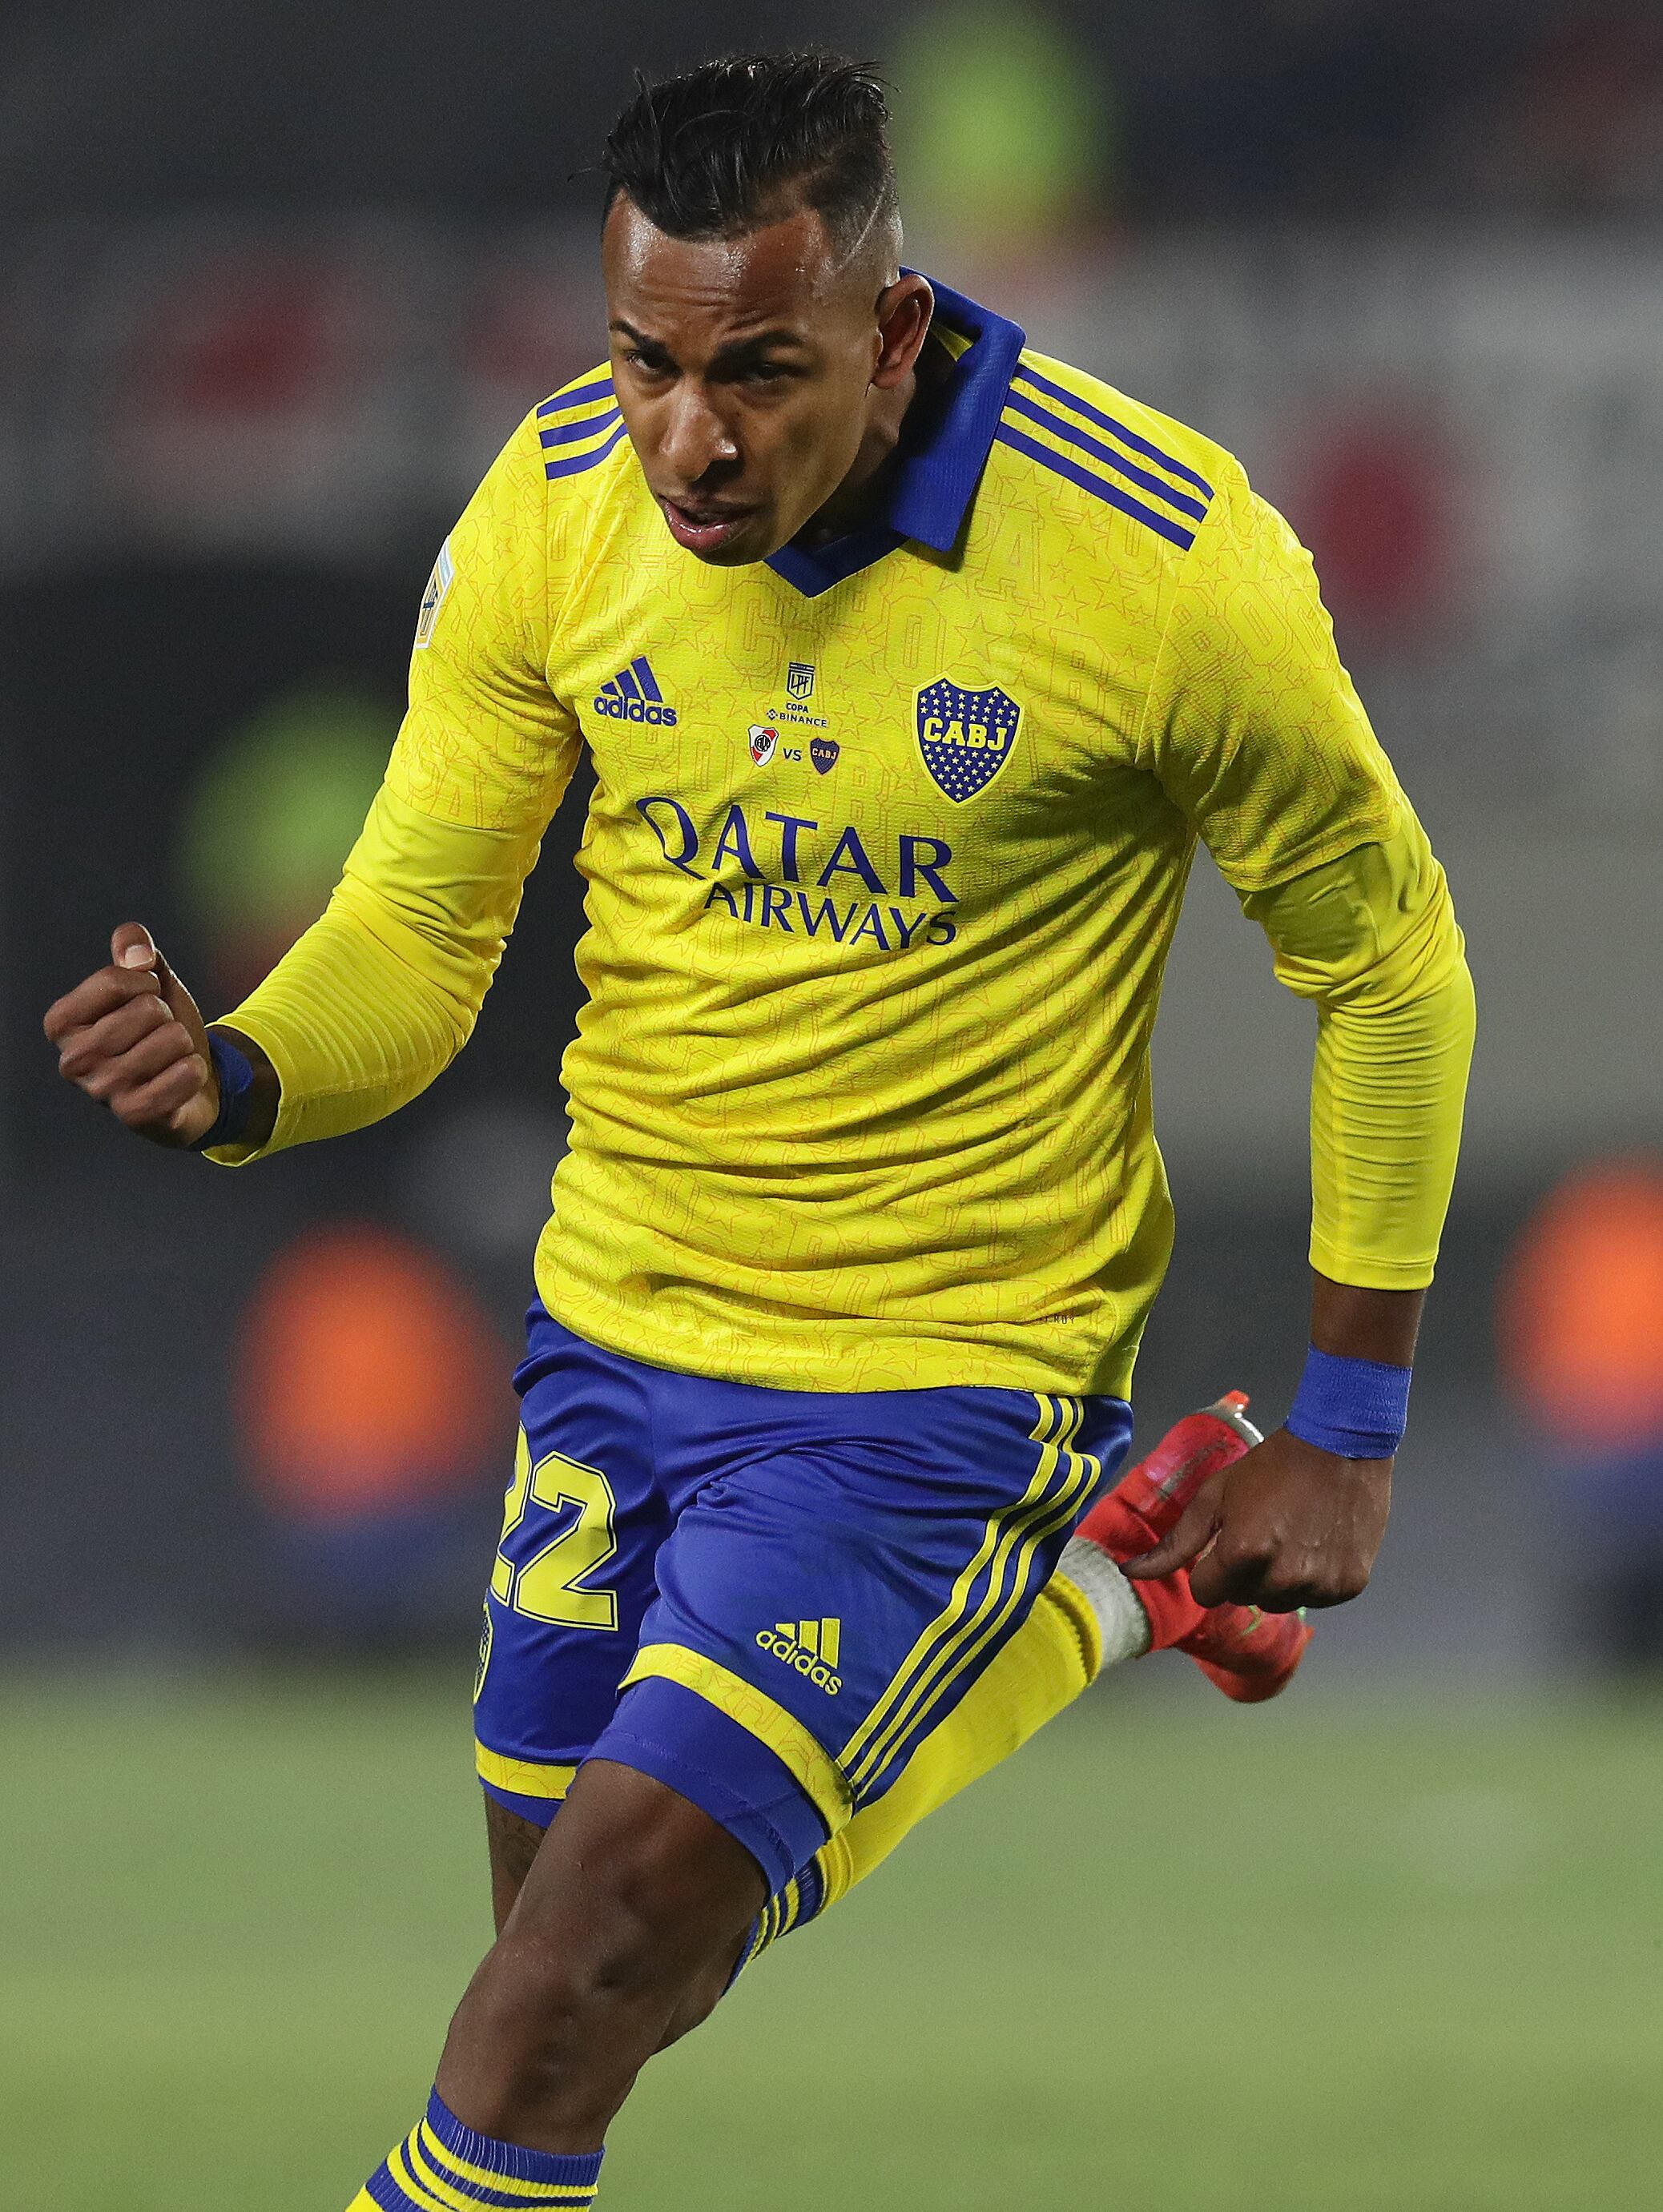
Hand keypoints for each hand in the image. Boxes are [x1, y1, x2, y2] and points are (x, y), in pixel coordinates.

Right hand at [44, 923, 218, 1147]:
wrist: (192, 1081)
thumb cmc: (160, 1029)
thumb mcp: (150, 981)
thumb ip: (135, 950)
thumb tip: (136, 952)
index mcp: (63, 1023)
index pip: (113, 980)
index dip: (146, 983)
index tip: (147, 999)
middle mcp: (73, 1060)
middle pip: (146, 1010)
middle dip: (167, 1017)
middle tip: (158, 1036)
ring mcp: (102, 1091)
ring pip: (172, 1039)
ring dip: (183, 1044)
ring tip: (168, 1058)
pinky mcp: (135, 1115)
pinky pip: (184, 1075)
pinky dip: (196, 1070)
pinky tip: (183, 1077)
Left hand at [1122, 1425, 1390, 1611]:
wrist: (1341, 1445)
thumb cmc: (1271, 1466)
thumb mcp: (1215, 1496)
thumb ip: (1176, 1542)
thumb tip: (1130, 1572)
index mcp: (1243, 1554)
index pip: (1206, 1594)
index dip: (1211, 1568)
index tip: (1226, 1541)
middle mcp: (1282, 1579)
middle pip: (1242, 1599)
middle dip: (1243, 1573)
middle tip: (1262, 1532)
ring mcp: (1319, 1586)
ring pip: (1278, 1602)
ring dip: (1277, 1580)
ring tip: (1291, 1537)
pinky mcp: (1349, 1586)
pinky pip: (1315, 1597)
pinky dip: (1312, 1578)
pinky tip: (1317, 1542)